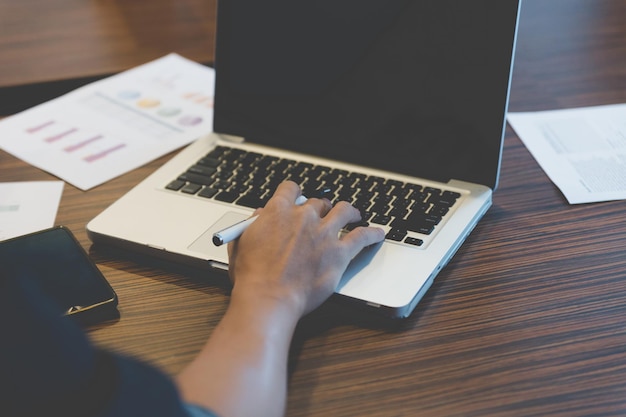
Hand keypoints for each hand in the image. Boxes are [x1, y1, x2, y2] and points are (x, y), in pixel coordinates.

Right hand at [227, 180, 384, 317]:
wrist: (269, 298)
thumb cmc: (252, 277)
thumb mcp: (241, 243)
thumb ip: (252, 224)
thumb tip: (260, 215)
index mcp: (278, 211)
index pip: (291, 189)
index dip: (295, 193)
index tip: (298, 198)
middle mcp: (303, 217)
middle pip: (318, 202)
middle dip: (321, 208)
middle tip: (324, 215)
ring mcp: (324, 233)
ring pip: (344, 211)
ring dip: (350, 212)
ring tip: (354, 215)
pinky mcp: (339, 253)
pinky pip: (362, 236)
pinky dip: (372, 234)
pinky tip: (377, 233)